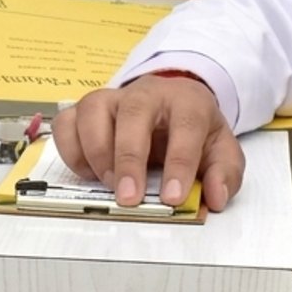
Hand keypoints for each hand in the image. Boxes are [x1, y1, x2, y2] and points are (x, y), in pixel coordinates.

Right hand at [54, 73, 244, 211]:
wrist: (172, 105)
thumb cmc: (194, 130)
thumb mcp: (221, 150)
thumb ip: (225, 174)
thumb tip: (215, 197)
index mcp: (187, 101)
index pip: (186, 126)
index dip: (180, 163)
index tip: (172, 197)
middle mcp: (147, 94)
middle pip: (134, 114)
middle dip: (129, 158)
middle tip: (129, 198)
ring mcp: (112, 99)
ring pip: (93, 111)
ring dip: (96, 152)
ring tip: (109, 184)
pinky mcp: (85, 110)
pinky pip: (67, 123)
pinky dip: (71, 151)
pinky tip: (89, 173)